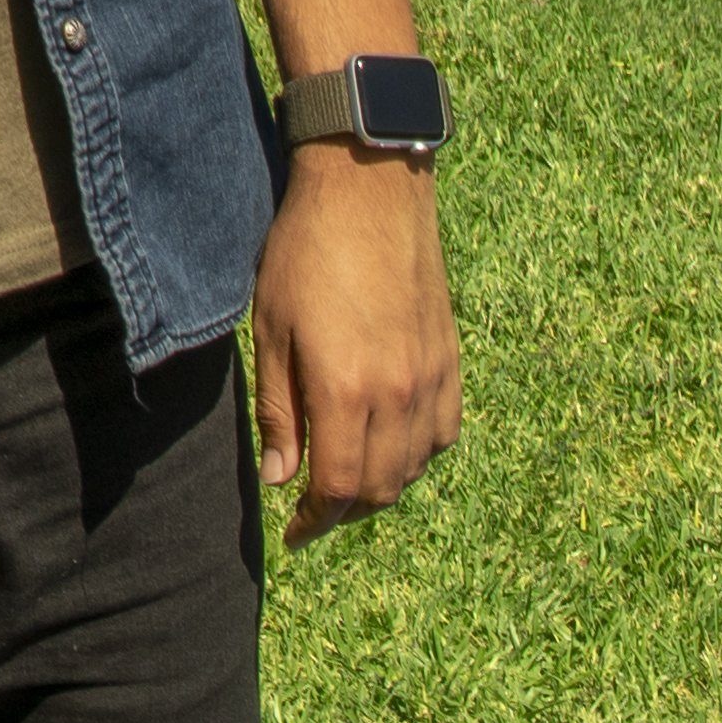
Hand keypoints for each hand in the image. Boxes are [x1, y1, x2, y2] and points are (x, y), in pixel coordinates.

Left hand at [250, 143, 459, 547]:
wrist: (369, 189)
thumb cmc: (306, 249)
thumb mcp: (272, 329)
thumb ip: (280, 411)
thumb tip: (280, 479)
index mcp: (346, 391)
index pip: (338, 489)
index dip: (314, 521)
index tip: (295, 532)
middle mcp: (397, 397)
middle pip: (378, 490)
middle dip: (345, 510)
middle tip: (316, 508)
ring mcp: (430, 383)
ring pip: (412, 470)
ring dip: (380, 486)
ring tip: (350, 478)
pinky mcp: (449, 365)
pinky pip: (441, 438)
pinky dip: (416, 457)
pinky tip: (392, 445)